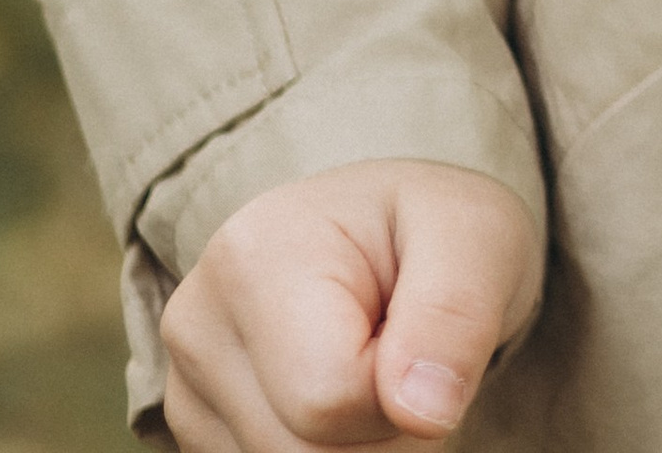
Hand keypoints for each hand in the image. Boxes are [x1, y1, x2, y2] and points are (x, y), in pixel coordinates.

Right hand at [161, 160, 541, 451]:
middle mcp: (196, 324)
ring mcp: (186, 386)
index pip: (327, 398)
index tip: (419, 329)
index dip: (401, 392)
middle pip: (304, 452)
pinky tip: (341, 398)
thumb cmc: (433, 229)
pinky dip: (332, 451)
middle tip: (404, 352)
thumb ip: (455, 312)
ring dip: (362, 447)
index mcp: (252, 256)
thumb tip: (424, 412)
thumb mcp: (474, 234)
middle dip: (382, 429)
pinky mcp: (197, 434)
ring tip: (376, 368)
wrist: (389, 238)